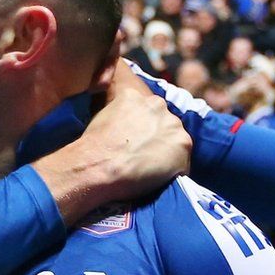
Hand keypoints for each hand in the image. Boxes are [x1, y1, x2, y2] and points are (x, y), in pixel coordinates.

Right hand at [34, 61, 190, 223]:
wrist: (98, 165)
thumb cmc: (91, 146)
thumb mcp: (100, 116)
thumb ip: (118, 113)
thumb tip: (120, 122)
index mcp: (135, 95)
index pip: (147, 111)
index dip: (142, 128)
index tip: (134, 141)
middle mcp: (158, 105)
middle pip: (164, 123)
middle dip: (156, 137)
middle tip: (142, 155)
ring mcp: (173, 125)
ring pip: (175, 141)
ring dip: (166, 153)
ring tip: (148, 169)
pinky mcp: (183, 146)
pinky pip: (182, 162)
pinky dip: (172, 172)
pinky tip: (156, 179)